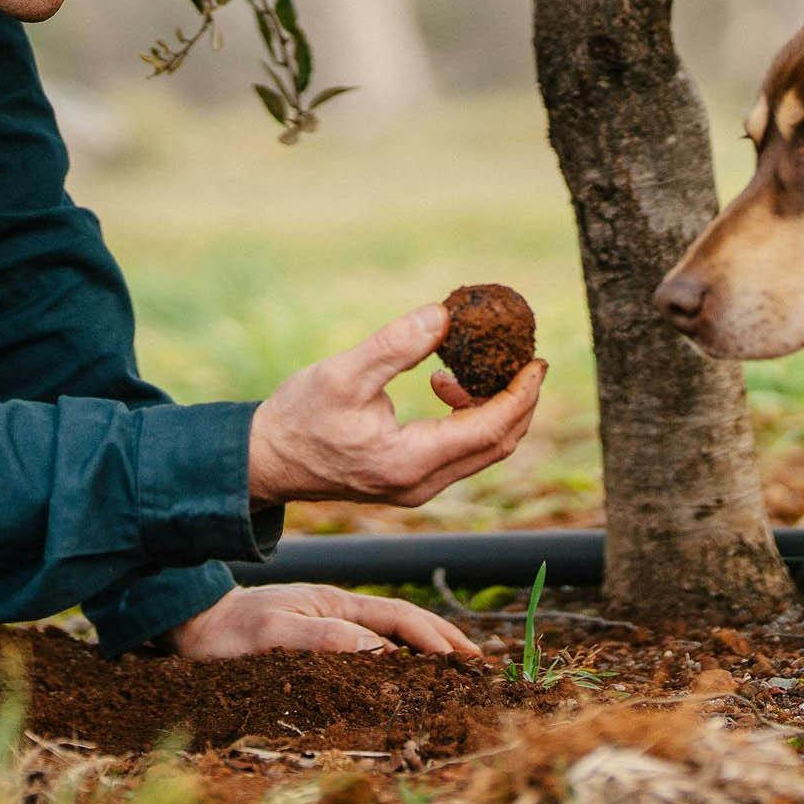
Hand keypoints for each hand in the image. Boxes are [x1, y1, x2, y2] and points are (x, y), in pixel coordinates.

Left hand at [171, 582, 483, 659]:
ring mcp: (331, 626)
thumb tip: (378, 650)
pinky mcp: (320, 643)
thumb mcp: (273, 635)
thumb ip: (323, 638)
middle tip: (478, 662)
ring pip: (391, 634)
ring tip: (457, 666)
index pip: (397, 618)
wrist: (195, 628)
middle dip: (443, 639)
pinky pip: (371, 648)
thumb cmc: (228, 635)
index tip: (461, 659)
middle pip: (404, 622)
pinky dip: (399, 657)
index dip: (432, 637)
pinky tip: (409, 672)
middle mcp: (338, 612)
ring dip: (426, 648)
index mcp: (334, 603)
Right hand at [246, 302, 544, 507]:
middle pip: (498, 445)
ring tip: (464, 367)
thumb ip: (395, 346)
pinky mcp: (410, 482)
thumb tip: (443, 315)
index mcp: (411, 462)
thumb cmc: (299, 417)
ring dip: (490, 406)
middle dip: (518, 400)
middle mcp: (422, 484)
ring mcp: (417, 488)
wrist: (267, 460)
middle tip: (524, 358)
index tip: (536, 360)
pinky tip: (441, 385)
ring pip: (481, 450)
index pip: (490, 430)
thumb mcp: (343, 374)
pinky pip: (460, 451)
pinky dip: (467, 417)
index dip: (521, 394)